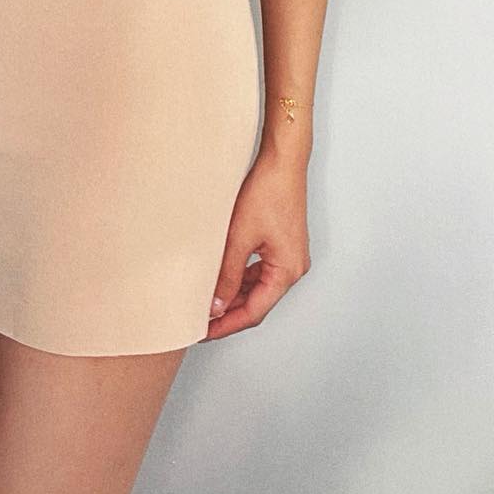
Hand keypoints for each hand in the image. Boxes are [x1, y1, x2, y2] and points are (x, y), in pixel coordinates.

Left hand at [204, 152, 310, 339]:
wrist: (282, 161)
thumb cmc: (267, 192)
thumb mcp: (240, 237)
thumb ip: (227, 274)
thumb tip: (216, 305)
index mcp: (287, 271)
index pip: (254, 312)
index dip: (227, 324)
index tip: (204, 332)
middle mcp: (293, 268)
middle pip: (257, 302)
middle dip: (229, 312)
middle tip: (200, 320)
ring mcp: (289, 256)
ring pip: (258, 287)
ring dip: (234, 295)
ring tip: (207, 300)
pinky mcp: (282, 244)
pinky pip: (260, 271)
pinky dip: (240, 277)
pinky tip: (221, 277)